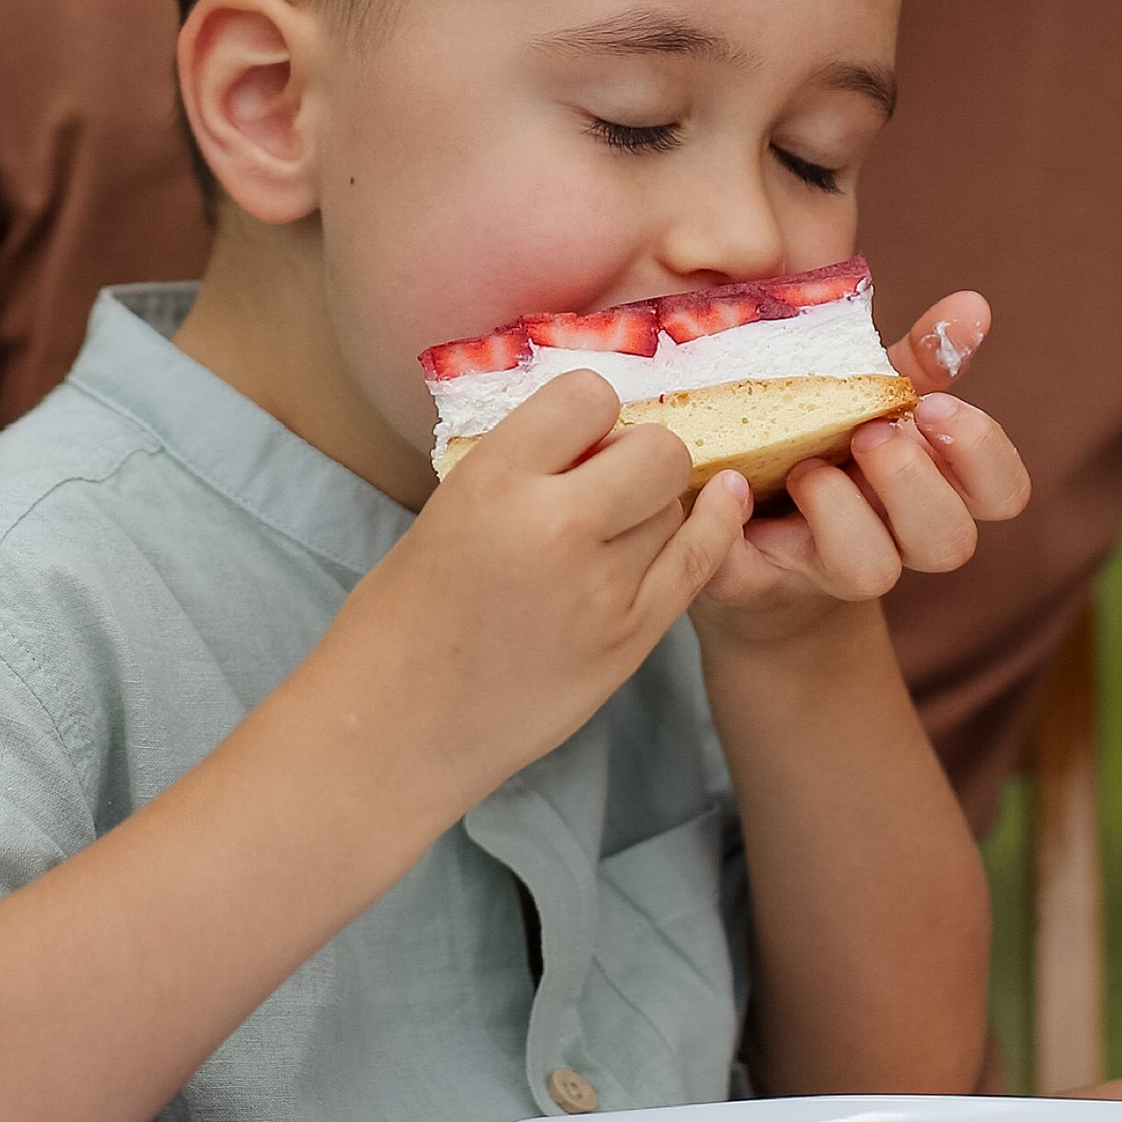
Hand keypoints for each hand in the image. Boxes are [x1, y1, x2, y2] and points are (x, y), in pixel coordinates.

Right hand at [334, 370, 748, 809]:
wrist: (399, 725)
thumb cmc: (407, 615)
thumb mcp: (448, 508)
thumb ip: (523, 468)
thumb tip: (594, 436)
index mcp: (494, 480)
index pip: (588, 396)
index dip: (587, 414)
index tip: (574, 438)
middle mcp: (557, 526)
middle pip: (656, 449)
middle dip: (636, 455)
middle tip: (603, 483)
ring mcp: (602, 589)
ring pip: (678, 505)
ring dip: (654, 505)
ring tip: (612, 531)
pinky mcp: (631, 640)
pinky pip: (701, 560)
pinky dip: (711, 527)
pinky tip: (722, 503)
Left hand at [692, 290, 1028, 653]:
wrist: (745, 526)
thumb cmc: (827, 445)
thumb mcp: (872, 397)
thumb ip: (923, 358)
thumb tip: (972, 306)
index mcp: (936, 489)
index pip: (1004, 492)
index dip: (982, 454)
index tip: (931, 407)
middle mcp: (898, 539)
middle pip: (951, 541)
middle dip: (913, 483)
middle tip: (870, 434)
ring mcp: (830, 568)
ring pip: (873, 570)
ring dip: (840, 510)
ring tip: (803, 467)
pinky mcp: (758, 579)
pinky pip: (749, 573)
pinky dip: (735, 527)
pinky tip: (730, 484)